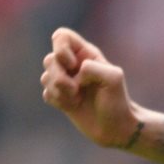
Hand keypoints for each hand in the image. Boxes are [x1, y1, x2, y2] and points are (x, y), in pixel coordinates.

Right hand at [40, 27, 139, 147]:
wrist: (117, 127)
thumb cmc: (118, 101)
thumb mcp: (114, 78)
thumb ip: (94, 68)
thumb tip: (75, 72)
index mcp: (86, 54)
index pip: (61, 35)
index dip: (60, 48)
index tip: (73, 64)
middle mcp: (73, 65)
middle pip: (49, 59)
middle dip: (59, 75)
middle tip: (76, 88)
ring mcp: (65, 81)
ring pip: (45, 77)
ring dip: (60, 90)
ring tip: (77, 98)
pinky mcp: (60, 97)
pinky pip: (46, 94)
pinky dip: (57, 100)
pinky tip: (72, 106)